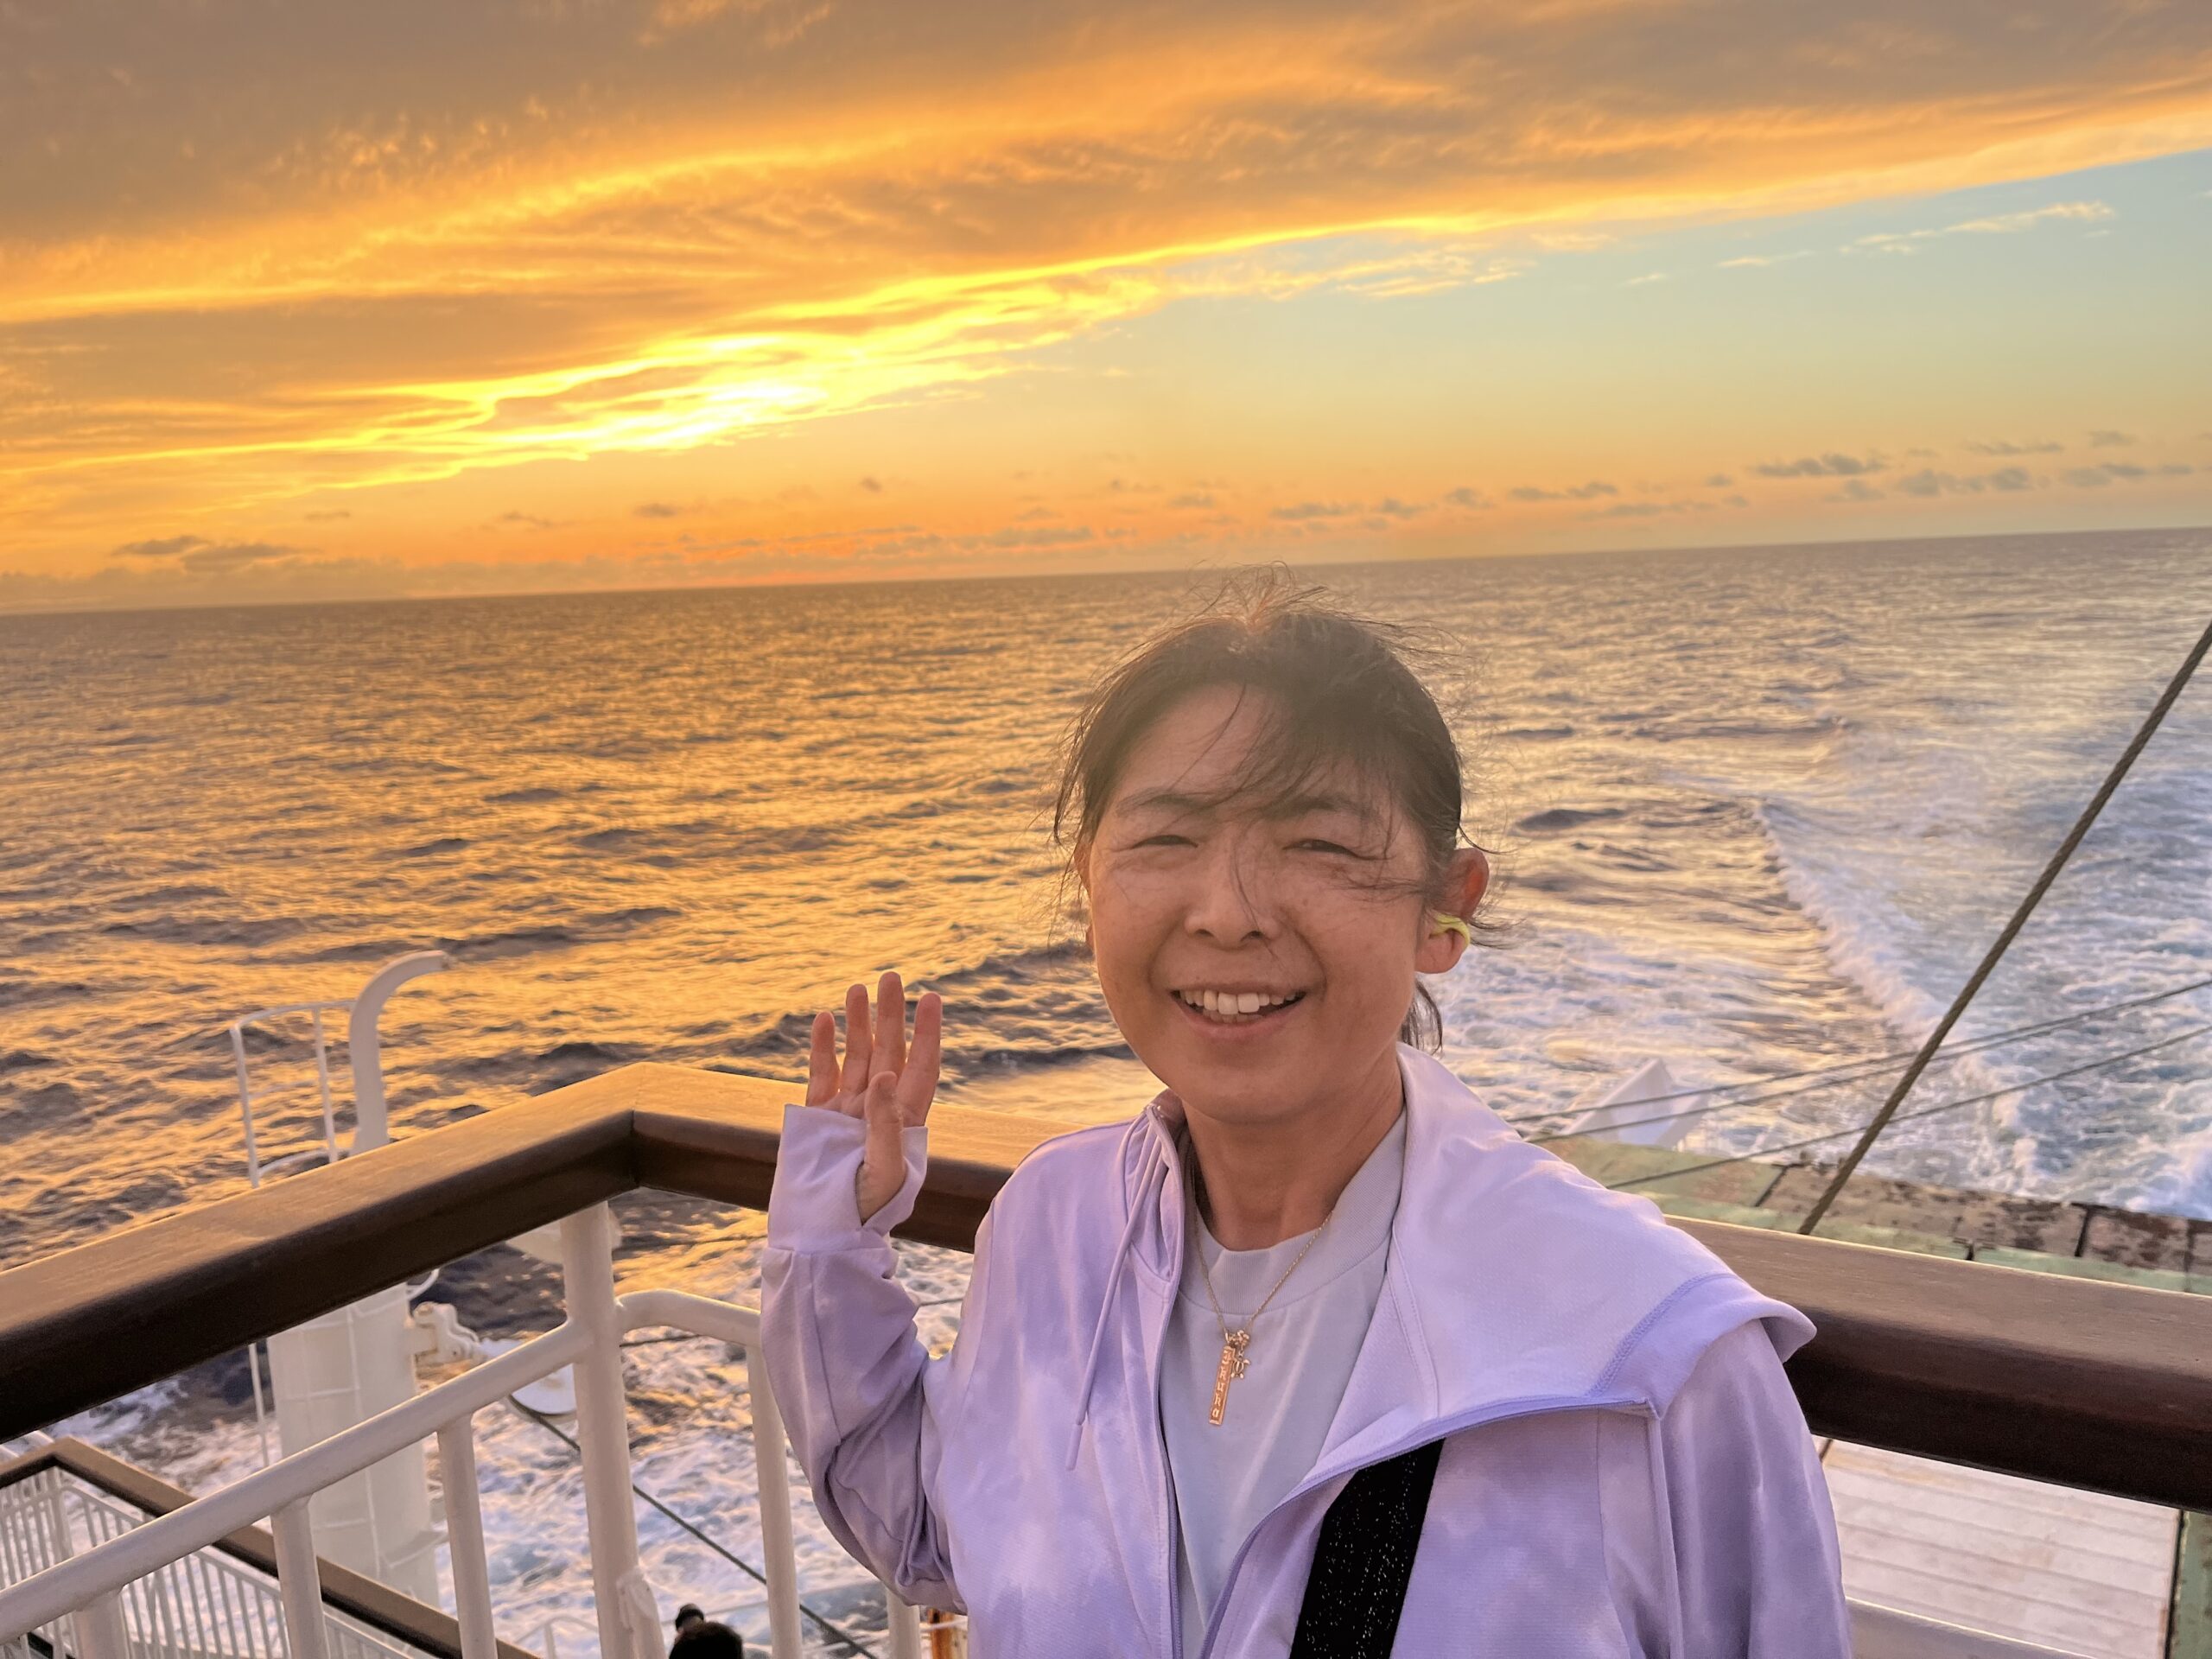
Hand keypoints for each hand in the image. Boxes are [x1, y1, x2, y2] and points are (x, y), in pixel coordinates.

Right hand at [805, 970, 942, 1223]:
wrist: (823, 1236)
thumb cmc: (866, 1211)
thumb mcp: (885, 1169)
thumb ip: (885, 1122)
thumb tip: (887, 1074)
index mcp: (906, 1121)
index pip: (922, 1066)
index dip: (928, 1033)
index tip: (931, 997)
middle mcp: (879, 1110)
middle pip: (890, 1052)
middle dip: (891, 1016)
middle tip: (891, 977)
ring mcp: (847, 1111)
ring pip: (856, 1057)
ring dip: (857, 1024)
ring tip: (856, 989)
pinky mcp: (818, 1118)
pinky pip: (822, 1075)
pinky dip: (822, 1048)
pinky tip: (823, 1020)